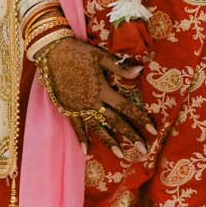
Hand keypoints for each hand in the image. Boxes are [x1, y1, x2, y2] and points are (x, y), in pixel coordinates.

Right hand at [37, 36, 154, 155]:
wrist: (52, 52)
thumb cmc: (79, 52)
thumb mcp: (101, 56)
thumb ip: (120, 68)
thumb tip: (140, 70)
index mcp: (103, 89)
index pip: (126, 107)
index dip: (140, 118)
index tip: (153, 129)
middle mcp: (92, 101)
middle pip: (115, 121)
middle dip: (130, 135)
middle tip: (143, 148)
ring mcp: (78, 106)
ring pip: (97, 127)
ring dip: (110, 141)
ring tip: (120, 154)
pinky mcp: (67, 107)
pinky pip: (76, 126)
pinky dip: (82, 138)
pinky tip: (87, 150)